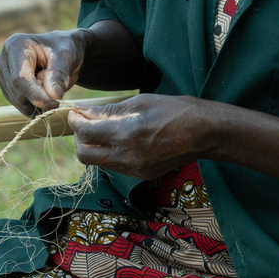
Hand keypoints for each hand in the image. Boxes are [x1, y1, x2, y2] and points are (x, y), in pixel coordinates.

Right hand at [0, 30, 86, 116]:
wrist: (62, 54)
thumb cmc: (65, 50)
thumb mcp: (66, 57)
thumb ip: (59, 75)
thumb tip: (53, 96)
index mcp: (15, 46)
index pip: (20, 78)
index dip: (35, 94)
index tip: (54, 104)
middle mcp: (4, 59)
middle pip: (17, 92)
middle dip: (39, 99)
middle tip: (58, 96)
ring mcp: (3, 74)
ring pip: (18, 101)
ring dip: (38, 103)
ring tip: (52, 91)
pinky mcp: (7, 87)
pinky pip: (20, 105)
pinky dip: (35, 106)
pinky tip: (45, 96)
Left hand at [68, 94, 214, 179]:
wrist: (204, 132)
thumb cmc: (174, 110)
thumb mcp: (139, 102)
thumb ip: (109, 110)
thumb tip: (84, 111)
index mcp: (126, 134)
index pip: (85, 133)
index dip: (75, 122)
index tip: (74, 113)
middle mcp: (127, 157)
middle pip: (85, 155)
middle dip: (80, 138)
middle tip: (84, 123)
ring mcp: (134, 169)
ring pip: (98, 163)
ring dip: (93, 147)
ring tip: (102, 130)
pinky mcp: (141, 175)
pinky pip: (114, 167)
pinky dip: (109, 154)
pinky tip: (118, 140)